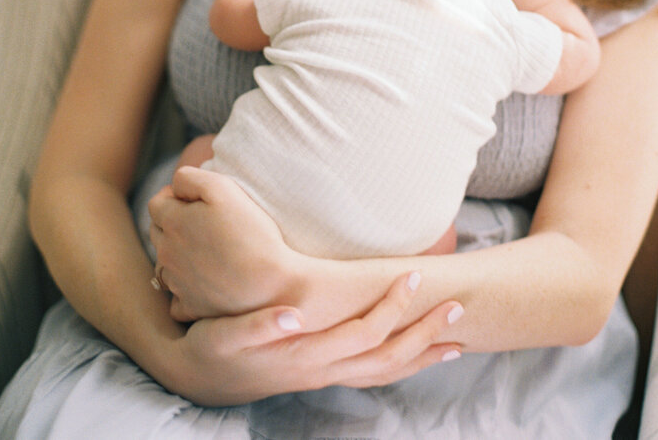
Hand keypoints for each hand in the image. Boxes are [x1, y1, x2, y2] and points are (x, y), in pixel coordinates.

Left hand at [148, 165, 297, 321]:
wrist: (272, 285)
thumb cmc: (251, 233)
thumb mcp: (222, 188)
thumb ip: (190, 177)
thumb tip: (174, 184)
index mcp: (173, 223)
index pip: (156, 204)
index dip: (171, 196)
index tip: (191, 198)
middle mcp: (167, 255)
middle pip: (156, 232)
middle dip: (171, 223)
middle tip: (201, 221)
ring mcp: (177, 284)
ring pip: (164, 264)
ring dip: (177, 254)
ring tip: (206, 251)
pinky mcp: (190, 307)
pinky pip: (176, 298)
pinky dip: (184, 290)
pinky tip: (203, 283)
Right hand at [167, 272, 463, 405]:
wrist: (199, 379)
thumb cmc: (213, 346)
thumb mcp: (225, 333)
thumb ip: (257, 324)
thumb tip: (292, 310)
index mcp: (306, 355)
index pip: (364, 333)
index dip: (392, 307)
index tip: (416, 278)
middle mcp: (323, 371)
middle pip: (388, 359)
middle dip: (425, 334)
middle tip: (458, 308)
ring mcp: (327, 376)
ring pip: (386, 374)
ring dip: (422, 355)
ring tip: (457, 340)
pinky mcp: (325, 376)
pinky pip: (375, 376)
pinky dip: (404, 366)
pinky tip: (418, 353)